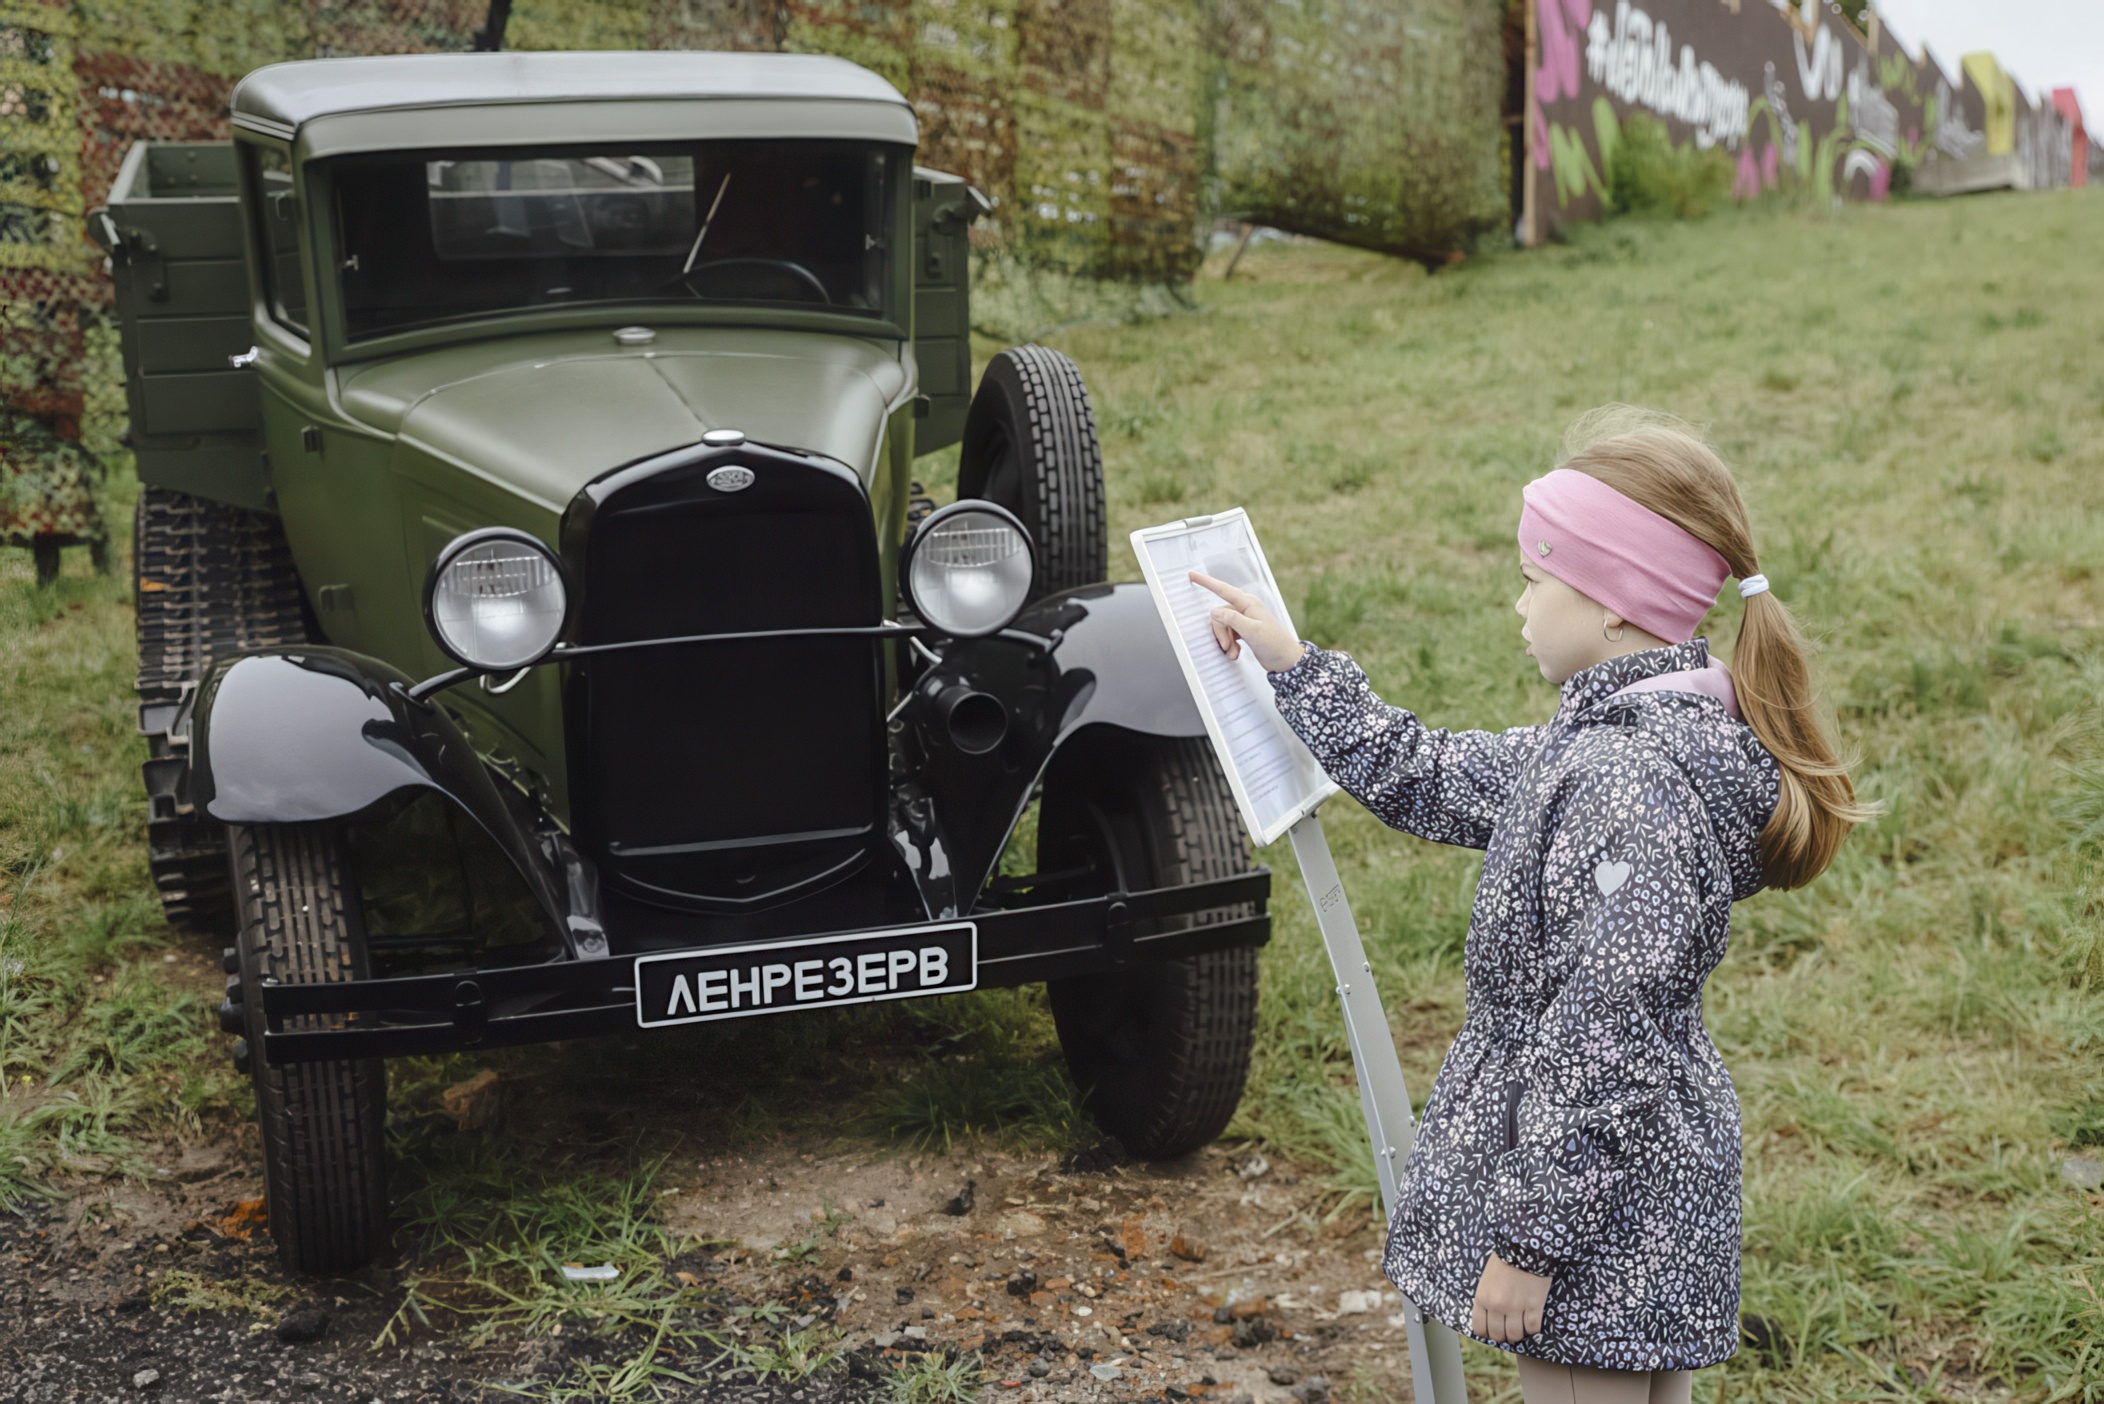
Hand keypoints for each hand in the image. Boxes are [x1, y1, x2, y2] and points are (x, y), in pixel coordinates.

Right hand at [1188, 571, 1305, 672]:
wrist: (1286, 660)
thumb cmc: (1275, 644)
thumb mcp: (1252, 631)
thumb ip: (1232, 619)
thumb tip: (1214, 611)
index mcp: (1248, 603)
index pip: (1223, 589)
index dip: (1206, 582)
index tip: (1192, 575)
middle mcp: (1245, 609)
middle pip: (1220, 615)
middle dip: (1220, 633)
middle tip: (1227, 647)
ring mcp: (1244, 620)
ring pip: (1222, 626)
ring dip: (1224, 641)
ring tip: (1233, 653)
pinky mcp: (1243, 631)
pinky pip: (1227, 634)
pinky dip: (1229, 645)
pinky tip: (1236, 653)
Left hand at [1470, 1253, 1549, 1342]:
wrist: (1524, 1245)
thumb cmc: (1504, 1259)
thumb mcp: (1486, 1278)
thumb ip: (1486, 1297)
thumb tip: (1489, 1316)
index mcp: (1482, 1297)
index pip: (1479, 1328)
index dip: (1487, 1333)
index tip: (1493, 1331)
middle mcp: (1496, 1305)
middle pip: (1498, 1335)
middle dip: (1503, 1336)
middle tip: (1508, 1330)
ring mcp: (1516, 1307)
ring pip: (1515, 1335)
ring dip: (1518, 1334)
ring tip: (1521, 1326)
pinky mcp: (1534, 1306)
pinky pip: (1533, 1328)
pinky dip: (1533, 1329)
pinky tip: (1532, 1320)